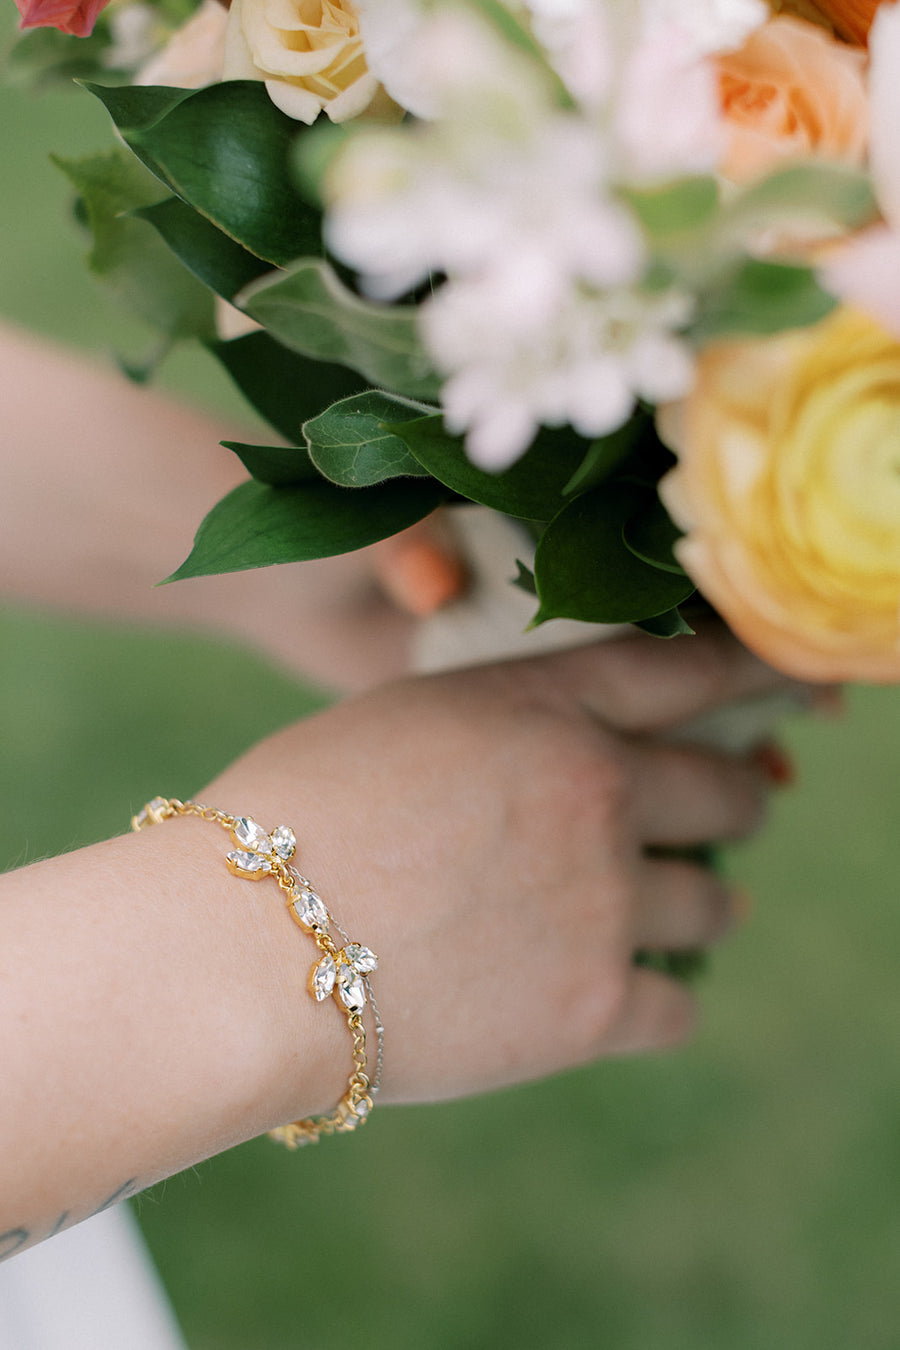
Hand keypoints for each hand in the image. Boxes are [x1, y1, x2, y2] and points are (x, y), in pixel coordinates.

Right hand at [209, 621, 804, 1112]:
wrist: (241, 947)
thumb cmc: (287, 820)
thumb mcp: (400, 725)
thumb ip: (499, 727)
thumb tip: (551, 753)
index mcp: (545, 708)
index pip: (688, 674)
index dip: (752, 676)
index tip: (792, 686)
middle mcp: (597, 790)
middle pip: (728, 790)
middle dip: (732, 801)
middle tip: (720, 817)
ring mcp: (603, 900)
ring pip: (716, 899)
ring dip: (702, 902)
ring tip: (668, 915)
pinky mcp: (593, 1005)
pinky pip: (680, 1002)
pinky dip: (655, 999)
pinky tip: (619, 999)